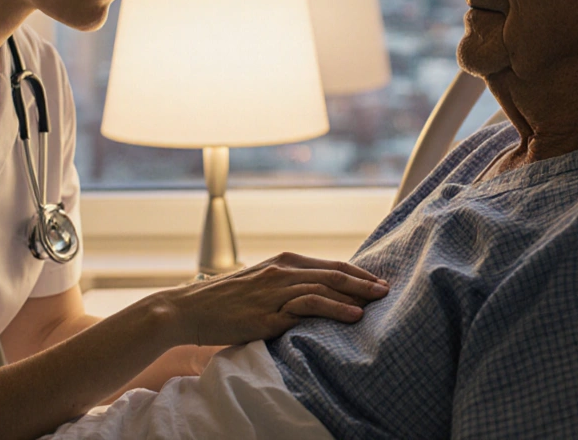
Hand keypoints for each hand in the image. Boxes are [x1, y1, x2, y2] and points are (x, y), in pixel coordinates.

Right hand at [149, 252, 388, 346]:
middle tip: (388, 289)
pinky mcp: (268, 313)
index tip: (378, 280)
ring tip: (378, 301)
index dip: (356, 272)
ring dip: (355, 293)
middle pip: (333, 272)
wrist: (189, 309)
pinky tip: (352, 316)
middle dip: (363, 280)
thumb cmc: (225, 300)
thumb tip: (316, 293)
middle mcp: (281, 271)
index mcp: (282, 262)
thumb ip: (286, 285)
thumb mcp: (259, 284)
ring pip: (324, 286)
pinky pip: (308, 307)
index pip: (329, 264)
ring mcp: (275, 291)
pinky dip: (334, 308)